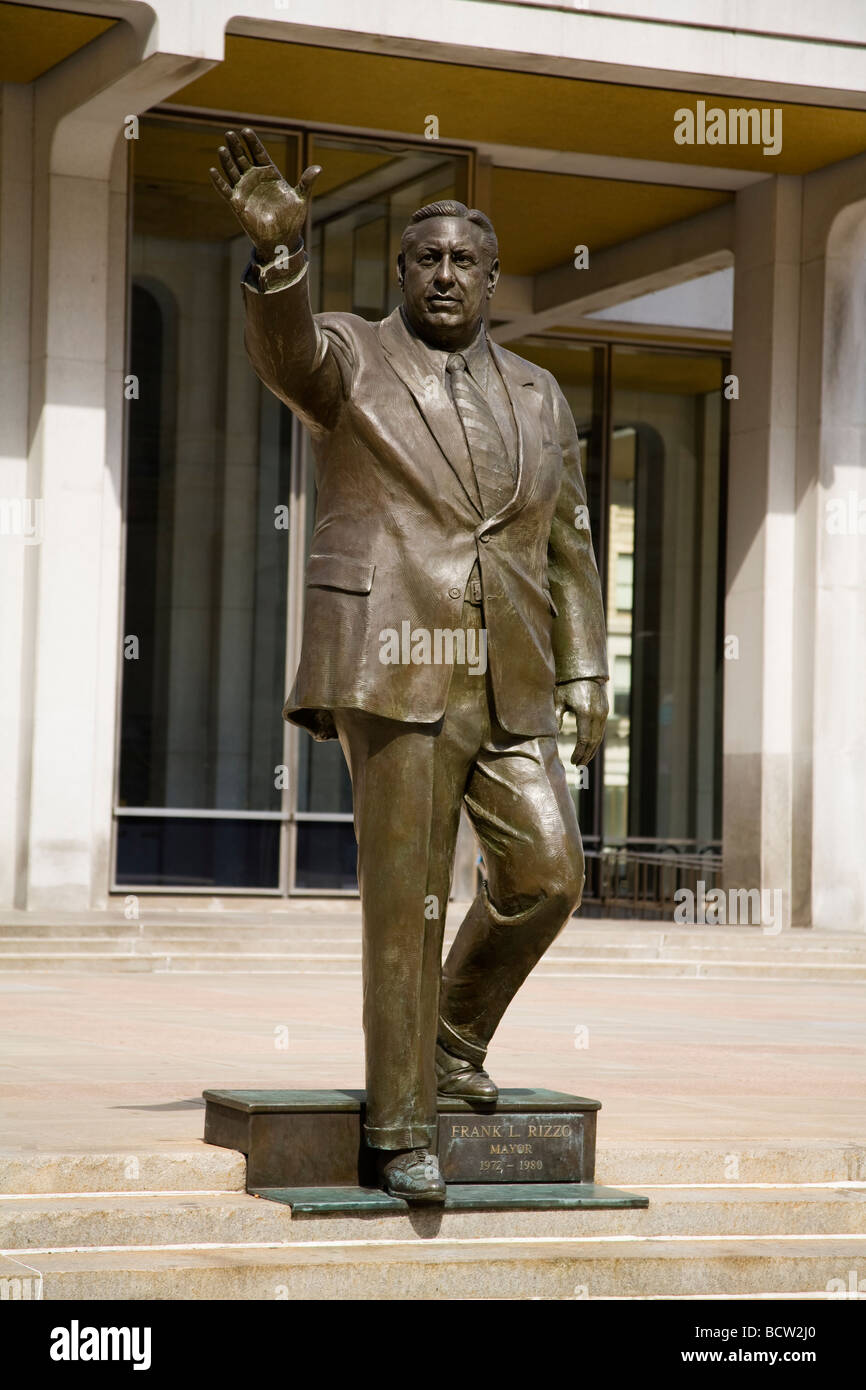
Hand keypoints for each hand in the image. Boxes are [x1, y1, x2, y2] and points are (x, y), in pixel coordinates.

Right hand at [209, 126, 320, 263]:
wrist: (282, 239)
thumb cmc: (292, 219)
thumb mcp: (301, 199)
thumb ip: (306, 182)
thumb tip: (318, 168)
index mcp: (270, 174)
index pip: (259, 153)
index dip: (252, 142)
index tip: (246, 131)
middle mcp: (255, 179)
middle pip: (243, 158)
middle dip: (236, 146)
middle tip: (230, 134)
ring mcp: (245, 190)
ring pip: (232, 171)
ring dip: (226, 160)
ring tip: (222, 148)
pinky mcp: (237, 203)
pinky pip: (225, 190)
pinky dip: (218, 182)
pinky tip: (212, 171)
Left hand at [555, 678, 607, 765]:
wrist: (585, 671)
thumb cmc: (567, 685)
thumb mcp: (558, 700)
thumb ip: (556, 718)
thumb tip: (551, 737)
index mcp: (585, 712)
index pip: (583, 740)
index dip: (578, 753)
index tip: (572, 761)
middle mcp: (597, 714)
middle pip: (593, 742)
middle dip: (586, 756)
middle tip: (578, 766)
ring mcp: (603, 712)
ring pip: (599, 738)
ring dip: (592, 751)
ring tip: (583, 761)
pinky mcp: (605, 711)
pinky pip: (601, 731)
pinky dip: (595, 742)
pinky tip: (589, 748)